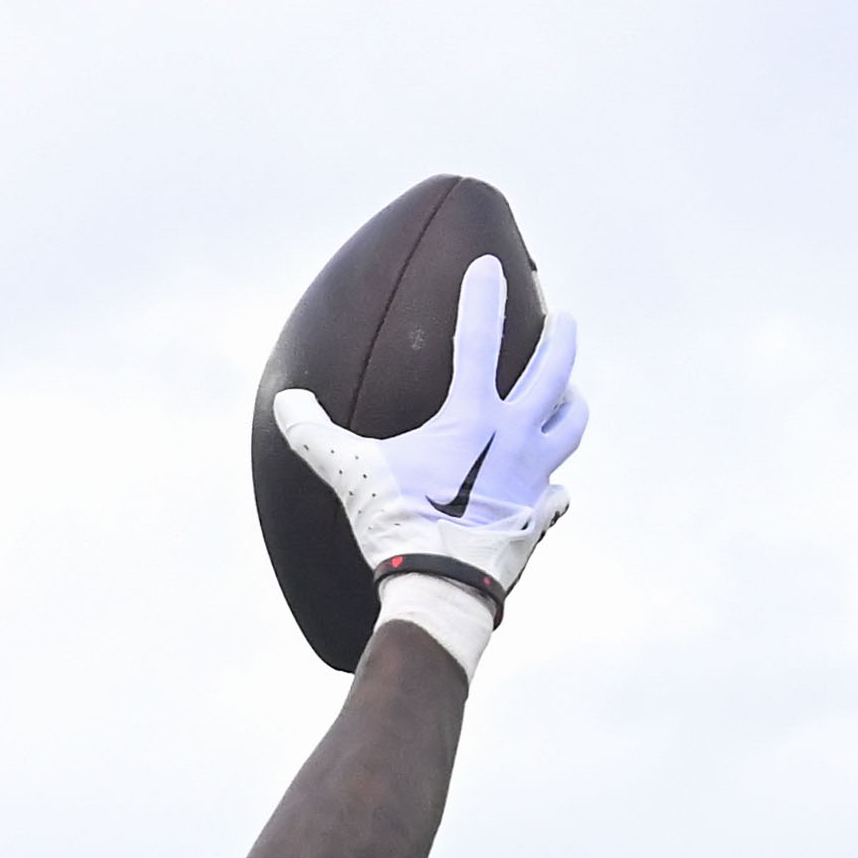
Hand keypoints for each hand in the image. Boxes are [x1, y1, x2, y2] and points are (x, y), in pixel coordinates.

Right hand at [266, 255, 588, 672]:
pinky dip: (554, 490)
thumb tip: (286, 404)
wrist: (441, 591)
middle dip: (560, 337)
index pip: (480, 339)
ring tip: (569, 396)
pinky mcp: (539, 519)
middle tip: (562, 317)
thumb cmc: (399, 526)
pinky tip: (552, 490)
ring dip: (571, 405)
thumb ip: (316, 435)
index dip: (482, 297)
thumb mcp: (351, 473)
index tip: (489, 266)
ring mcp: (534, 478)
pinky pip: (557, 497)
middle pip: (554, 372)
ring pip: (570, 426)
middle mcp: (516, 438)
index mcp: (474, 416)